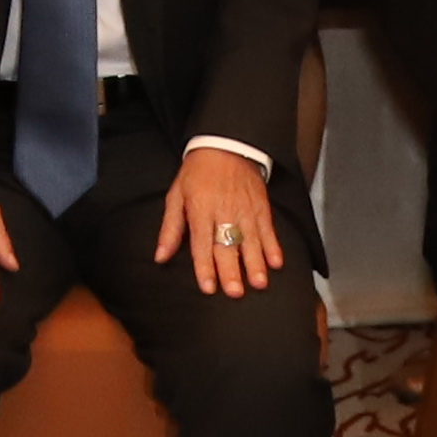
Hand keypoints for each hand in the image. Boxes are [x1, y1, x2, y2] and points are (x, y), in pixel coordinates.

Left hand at [155, 144, 281, 299]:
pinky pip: (268, 228)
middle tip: (235, 292)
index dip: (205, 266)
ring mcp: (244, 208)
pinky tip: (276, 263)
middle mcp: (223, 210)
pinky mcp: (261, 206)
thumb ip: (170, 228)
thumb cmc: (197, 172)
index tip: (209, 288)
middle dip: (231, 269)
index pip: (201, 242)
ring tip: (259, 283)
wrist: (226, 144)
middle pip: (226, 245)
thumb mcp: (176, 195)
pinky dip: (273, 246)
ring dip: (255, 263)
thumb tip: (160, 256)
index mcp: (200, 209)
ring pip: (250, 240)